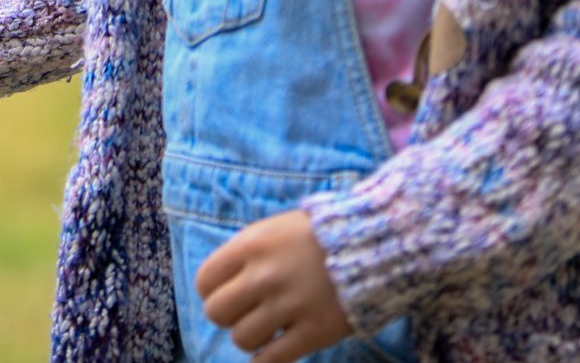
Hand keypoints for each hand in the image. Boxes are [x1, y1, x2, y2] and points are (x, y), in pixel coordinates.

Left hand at [195, 210, 351, 362]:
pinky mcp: (314, 332)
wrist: (375, 244)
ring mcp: (290, 306)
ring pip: (241, 339)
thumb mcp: (276, 229)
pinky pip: (272, 360)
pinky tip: (273, 350)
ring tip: (269, 326)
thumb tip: (222, 282)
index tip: (227, 293)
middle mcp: (265, 276)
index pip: (205, 281)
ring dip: (251, 337)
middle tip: (246, 312)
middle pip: (217, 313)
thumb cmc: (320, 235)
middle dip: (229, 315)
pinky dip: (266, 361)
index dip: (212, 291)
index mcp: (251, 245)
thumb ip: (247, 253)